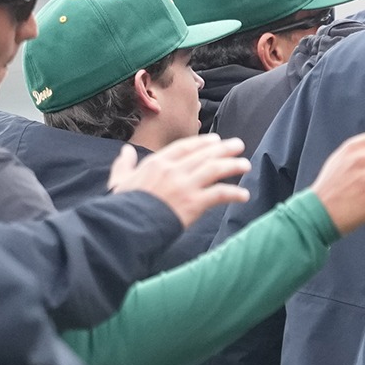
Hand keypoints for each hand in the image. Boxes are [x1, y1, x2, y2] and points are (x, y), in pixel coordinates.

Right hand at [107, 135, 249, 227]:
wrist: (126, 224)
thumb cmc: (122, 205)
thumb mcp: (119, 180)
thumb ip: (124, 165)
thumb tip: (125, 152)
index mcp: (156, 163)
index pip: (184, 147)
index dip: (202, 142)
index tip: (215, 139)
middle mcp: (173, 170)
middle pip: (204, 155)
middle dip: (224, 149)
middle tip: (239, 145)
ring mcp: (184, 185)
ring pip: (215, 169)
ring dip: (233, 166)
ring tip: (246, 165)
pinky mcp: (194, 202)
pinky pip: (219, 194)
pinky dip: (234, 193)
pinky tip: (244, 195)